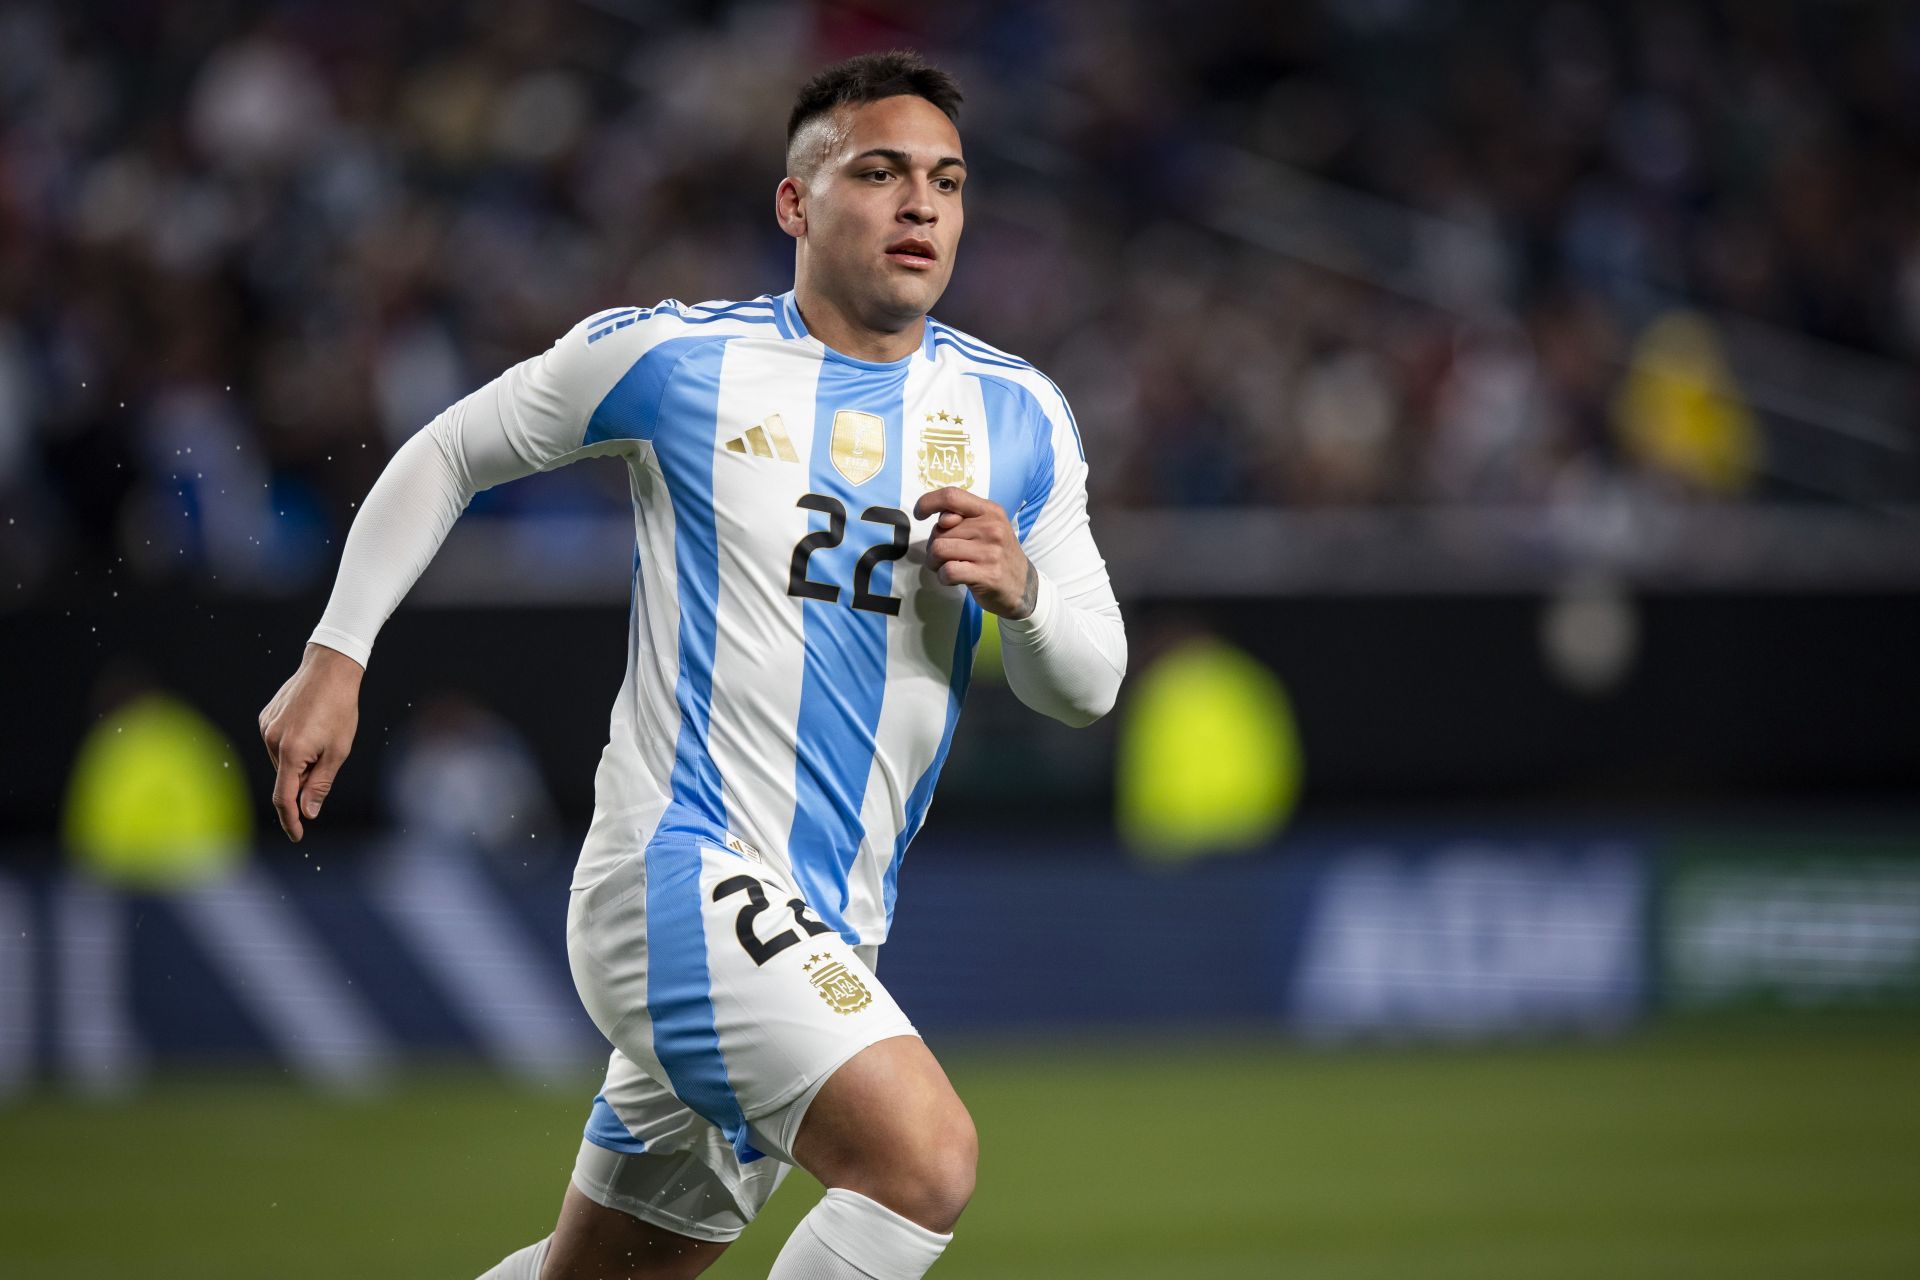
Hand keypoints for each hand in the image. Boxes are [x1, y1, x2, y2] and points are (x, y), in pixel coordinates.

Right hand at [257, 642, 362, 841]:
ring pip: (282, 761)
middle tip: (328, 755)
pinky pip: (277, 743)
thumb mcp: (338, 751)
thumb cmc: (340, 710)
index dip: (290, 820)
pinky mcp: (265, 718)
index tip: (297, 836)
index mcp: (291, 752)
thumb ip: (320, 784)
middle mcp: (271, 741)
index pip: (285, 798)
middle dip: (304, 779)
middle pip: (286, 777)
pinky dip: (292, 745)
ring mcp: (266, 728)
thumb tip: (307, 813)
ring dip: (300, 761)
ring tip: (321, 734)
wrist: (330, 668)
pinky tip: (309, 725)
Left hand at [913, 487, 1038, 618]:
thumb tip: (940, 519)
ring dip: (934, 562)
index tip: (919, 513)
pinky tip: (953, 579)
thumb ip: (962, 519)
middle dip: (933, 545)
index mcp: (990, 511)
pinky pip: (948, 571)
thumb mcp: (986, 528)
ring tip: (947, 567)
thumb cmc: (996, 554)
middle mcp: (992, 527)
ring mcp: (990, 551)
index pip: (952, 495)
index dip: (928, 502)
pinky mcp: (987, 575)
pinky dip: (943, 577)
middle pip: (939, 530)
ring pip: (939, 549)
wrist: (1023, 585)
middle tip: (946, 556)